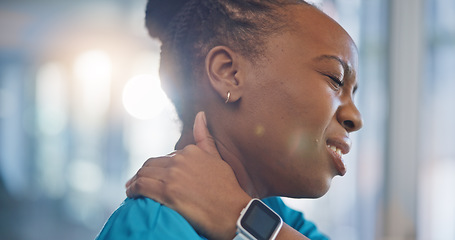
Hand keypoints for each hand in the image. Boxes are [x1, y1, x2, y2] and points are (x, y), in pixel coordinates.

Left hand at [125, 112, 250, 239]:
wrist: (234, 212)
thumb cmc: (227, 188)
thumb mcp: (217, 159)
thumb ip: (205, 138)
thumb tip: (200, 114)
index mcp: (190, 151)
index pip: (165, 157)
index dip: (158, 167)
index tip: (155, 175)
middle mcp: (180, 160)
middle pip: (151, 164)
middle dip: (144, 173)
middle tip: (137, 182)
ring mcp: (173, 176)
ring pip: (144, 174)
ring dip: (135, 181)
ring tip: (132, 188)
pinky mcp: (167, 192)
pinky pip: (141, 186)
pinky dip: (133, 190)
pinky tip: (131, 194)